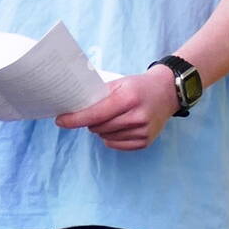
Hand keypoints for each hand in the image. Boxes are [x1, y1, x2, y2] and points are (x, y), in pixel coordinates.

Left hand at [54, 65, 179, 149]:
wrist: (167, 92)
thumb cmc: (139, 86)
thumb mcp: (119, 83)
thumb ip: (98, 96)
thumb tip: (74, 110)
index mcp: (128, 98)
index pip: (95, 114)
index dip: (75, 119)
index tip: (60, 120)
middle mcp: (137, 116)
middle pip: (98, 127)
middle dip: (91, 121)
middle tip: (99, 112)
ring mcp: (142, 131)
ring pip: (105, 137)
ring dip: (102, 130)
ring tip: (114, 117)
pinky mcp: (145, 141)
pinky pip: (115, 144)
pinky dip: (111, 137)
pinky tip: (121, 126)